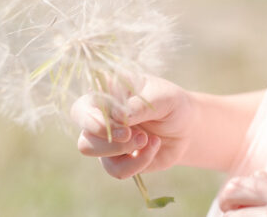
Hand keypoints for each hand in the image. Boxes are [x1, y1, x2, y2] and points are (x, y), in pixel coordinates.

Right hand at [71, 75, 195, 179]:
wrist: (185, 127)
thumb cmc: (171, 103)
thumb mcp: (163, 98)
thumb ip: (141, 105)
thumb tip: (119, 116)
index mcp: (106, 95)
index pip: (82, 108)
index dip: (91, 120)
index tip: (117, 125)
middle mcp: (100, 119)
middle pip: (85, 137)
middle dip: (109, 141)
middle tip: (133, 135)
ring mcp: (106, 141)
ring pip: (96, 155)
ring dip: (122, 150)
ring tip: (146, 138)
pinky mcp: (117, 160)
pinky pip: (117, 170)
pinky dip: (138, 162)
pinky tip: (153, 146)